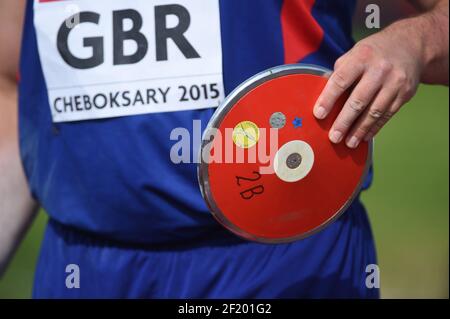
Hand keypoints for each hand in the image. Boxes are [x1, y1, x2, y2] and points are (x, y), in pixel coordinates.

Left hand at [313, 20, 424, 147]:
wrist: (410, 45)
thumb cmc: (373, 52)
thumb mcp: (355, 53)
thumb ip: (340, 72)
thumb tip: (324, 95)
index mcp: (362, 57)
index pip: (341, 80)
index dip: (329, 99)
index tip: (319, 114)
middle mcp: (380, 69)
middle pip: (359, 100)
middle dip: (344, 121)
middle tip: (334, 137)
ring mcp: (395, 82)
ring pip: (374, 111)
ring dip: (360, 130)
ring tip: (349, 143)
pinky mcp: (405, 93)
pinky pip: (387, 114)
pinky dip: (374, 127)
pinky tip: (364, 136)